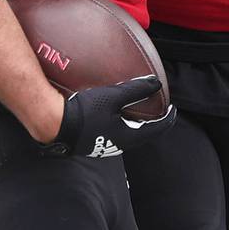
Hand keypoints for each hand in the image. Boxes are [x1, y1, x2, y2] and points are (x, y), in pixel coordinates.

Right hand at [43, 75, 174, 157]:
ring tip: (140, 111)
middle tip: (158, 110)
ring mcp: (104, 146)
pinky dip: (123, 124)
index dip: (166, 120)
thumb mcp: (113, 97)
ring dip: (137, 124)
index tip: (173, 110)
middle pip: (142, 135)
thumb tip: (156, 83)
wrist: (56, 124)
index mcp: (126, 137)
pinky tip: (116, 115)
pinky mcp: (94, 142)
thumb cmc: (84, 112)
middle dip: (152, 123)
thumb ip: (136, 89)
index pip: (155, 130)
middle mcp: (118, 145)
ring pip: (128, 135)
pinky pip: (115, 134)